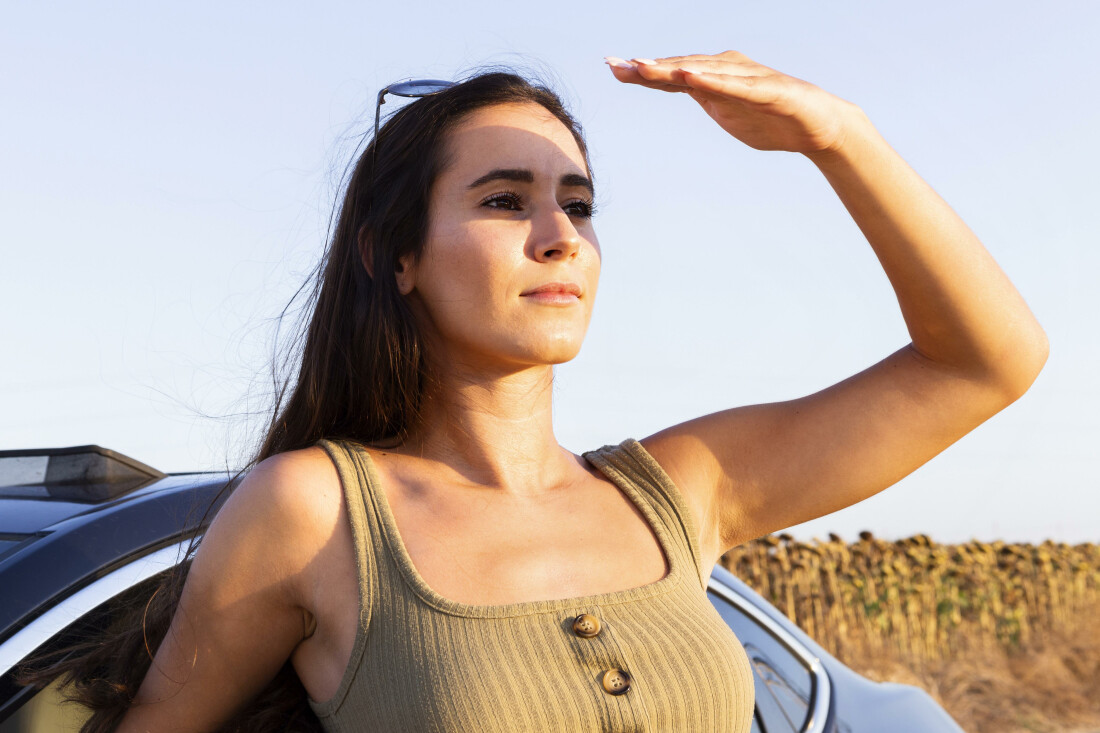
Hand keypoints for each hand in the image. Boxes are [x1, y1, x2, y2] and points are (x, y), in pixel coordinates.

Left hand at [605, 51, 862, 155]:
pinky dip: (712, 81)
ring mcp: (748, 79)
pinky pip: (735, 87)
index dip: (642, 72)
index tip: (612, 67)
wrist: (819, 126)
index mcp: (715, 77)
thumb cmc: (771, 117)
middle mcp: (728, 70)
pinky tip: (690, 76)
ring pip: (704, 72)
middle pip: (681, 68)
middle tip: (615, 64)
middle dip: (647, 67)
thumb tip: (677, 85)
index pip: (672, 75)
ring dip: (672, 68)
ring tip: (643, 66)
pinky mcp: (768, 90)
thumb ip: (702, 96)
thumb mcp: (727, 110)